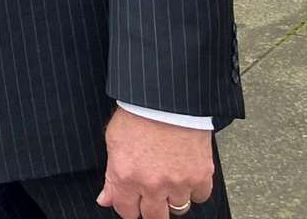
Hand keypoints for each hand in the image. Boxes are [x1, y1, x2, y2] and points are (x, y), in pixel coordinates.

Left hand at [96, 107, 214, 218]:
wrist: (167, 98)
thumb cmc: (139, 113)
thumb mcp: (113, 142)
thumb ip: (111, 176)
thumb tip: (106, 199)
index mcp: (126, 176)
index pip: (127, 212)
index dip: (129, 208)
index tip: (132, 203)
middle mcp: (152, 184)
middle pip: (154, 217)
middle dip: (151, 209)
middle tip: (151, 196)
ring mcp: (178, 182)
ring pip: (178, 209)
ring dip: (173, 198)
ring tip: (169, 180)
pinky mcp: (200, 176)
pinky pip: (199, 197)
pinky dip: (194, 189)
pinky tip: (186, 176)